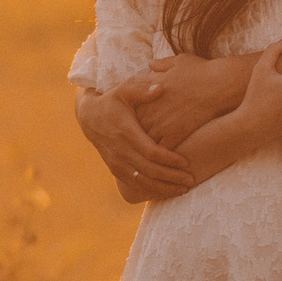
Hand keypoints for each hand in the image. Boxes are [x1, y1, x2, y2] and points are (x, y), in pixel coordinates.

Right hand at [77, 87, 193, 195]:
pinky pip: (135, 186)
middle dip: (171, 177)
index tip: (186, 162)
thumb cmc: (113, 101)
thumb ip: (141, 88)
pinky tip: (167, 192)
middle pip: (149, 171)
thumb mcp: (124, 89)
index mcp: (126, 132)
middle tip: (191, 180)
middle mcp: (120, 151)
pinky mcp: (116, 170)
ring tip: (184, 190)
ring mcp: (117, 163)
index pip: (150, 152)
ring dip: (163, 188)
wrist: (90, 117)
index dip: (169, 159)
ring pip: (142, 182)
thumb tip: (159, 88)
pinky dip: (152, 191)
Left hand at [131, 53, 251, 147]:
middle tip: (144, 142)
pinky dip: (163, 157)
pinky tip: (168, 158)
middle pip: (135, 130)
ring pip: (146, 144)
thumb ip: (161, 65)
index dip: (136, 117)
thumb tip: (150, 64)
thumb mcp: (177, 61)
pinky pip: (162, 152)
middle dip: (139, 136)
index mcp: (148, 94)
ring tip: (155, 154)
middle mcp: (150, 110)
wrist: (219, 85)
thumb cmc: (201, 71)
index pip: (131, 111)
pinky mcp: (175, 135)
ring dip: (150, 148)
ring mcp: (161, 124)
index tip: (143, 120)